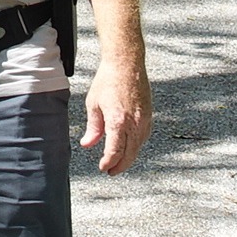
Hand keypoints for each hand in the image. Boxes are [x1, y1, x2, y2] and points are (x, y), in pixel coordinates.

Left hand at [80, 59, 152, 173]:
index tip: (103, 168)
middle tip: (110, 171)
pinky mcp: (148, 116)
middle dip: (120, 166)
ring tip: (118, 162)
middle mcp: (134, 124)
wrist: (127, 64)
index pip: (115, 152)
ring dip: (129, 157)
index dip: (109, 163)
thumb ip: (93, 128)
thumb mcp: (93, 104)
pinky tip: (128, 147)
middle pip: (129, 154)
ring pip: (138, 147)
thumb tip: (87, 144)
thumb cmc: (108, 81)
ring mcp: (144, 120)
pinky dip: (136, 145)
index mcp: (118, 121)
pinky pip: (143, 137)